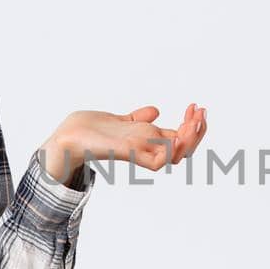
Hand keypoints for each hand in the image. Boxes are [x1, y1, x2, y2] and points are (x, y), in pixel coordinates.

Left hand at [42, 103, 208, 181]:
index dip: (192, 125)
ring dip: (189, 139)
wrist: (68, 137)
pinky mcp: (127, 152)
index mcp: (147, 140)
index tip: (195, 107)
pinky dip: (170, 151)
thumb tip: (155, 110)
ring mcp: (138, 151)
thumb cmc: (90, 131)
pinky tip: (176, 136)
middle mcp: (146, 148)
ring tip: (194, 122)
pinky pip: (157, 162)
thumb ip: (138, 118)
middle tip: (201, 112)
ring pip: (175, 155)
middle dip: (197, 131)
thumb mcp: (121, 120)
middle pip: (183, 148)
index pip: (179, 138)